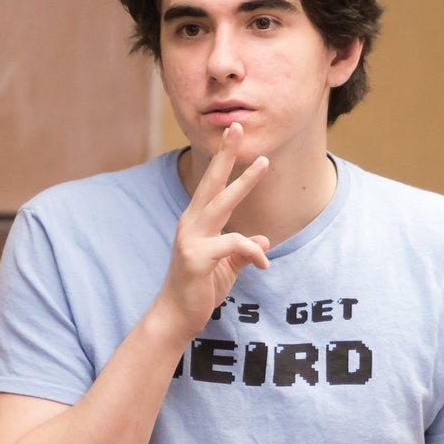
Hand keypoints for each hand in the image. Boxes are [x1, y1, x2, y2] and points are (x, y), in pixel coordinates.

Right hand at [157, 123, 270, 336]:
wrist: (177, 317)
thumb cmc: (200, 290)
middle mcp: (191, 223)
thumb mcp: (227, 267)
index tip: (235, 136)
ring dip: (245, 182)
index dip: (224, 161)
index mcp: (197, 222)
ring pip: (223, 203)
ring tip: (265, 163)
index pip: (212, 185)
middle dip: (226, 154)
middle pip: (211, 181)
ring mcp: (191, 239)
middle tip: (238, 126)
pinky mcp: (196, 257)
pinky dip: (254, 251)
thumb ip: (243, 251)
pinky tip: (265, 265)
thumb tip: (263, 239)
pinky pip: (235, 244)